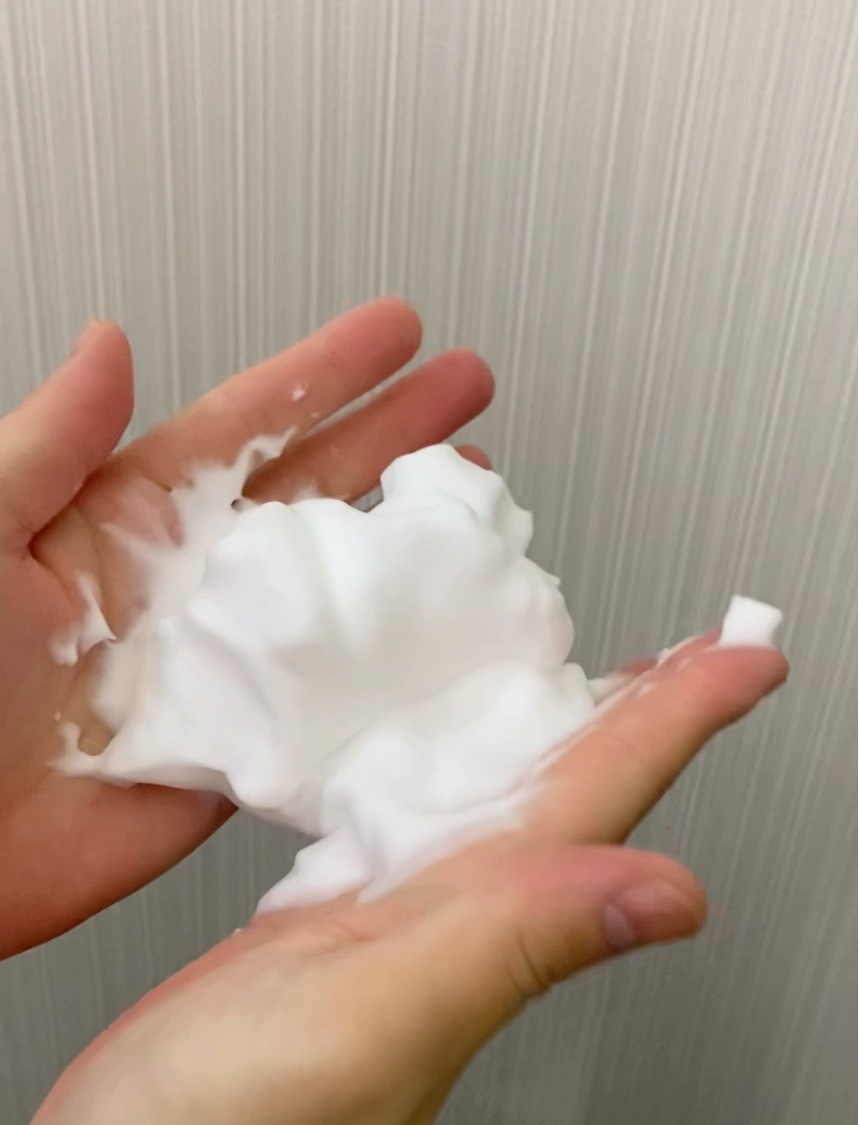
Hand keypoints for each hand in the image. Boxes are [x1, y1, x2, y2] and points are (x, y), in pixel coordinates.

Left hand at [0, 298, 492, 957]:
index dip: (328, 373)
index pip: (251, 425)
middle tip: (467, 389)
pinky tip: (444, 641)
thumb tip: (107, 345)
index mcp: (130, 519)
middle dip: (398, 434)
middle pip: (319, 490)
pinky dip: (389, 670)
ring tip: (474, 510)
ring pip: (339, 589)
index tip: (397, 332)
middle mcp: (191, 582)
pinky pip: (329, 699)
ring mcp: (225, 663)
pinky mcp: (242, 747)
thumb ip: (51, 445)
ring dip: (409, 548)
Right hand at [36, 640, 785, 1124]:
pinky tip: (440, 746)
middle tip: (700, 653)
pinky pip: (416, 814)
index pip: (607, 792)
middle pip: (574, 786)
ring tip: (600, 683)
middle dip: (644, 713)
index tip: (750, 654)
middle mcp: (451, 912)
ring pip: (504, 797)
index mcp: (476, 914)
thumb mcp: (376, 1018)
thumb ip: (511, 947)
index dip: (685, 716)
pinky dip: (444, 761)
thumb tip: (671, 896)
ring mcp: (392, 917)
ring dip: (559, 731)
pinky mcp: (325, 917)